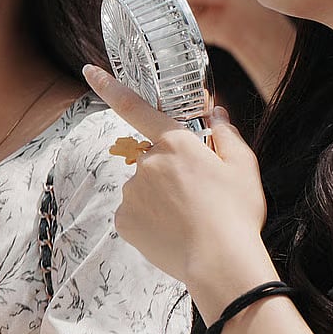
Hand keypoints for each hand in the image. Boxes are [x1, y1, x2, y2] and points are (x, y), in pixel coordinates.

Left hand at [83, 64, 267, 292]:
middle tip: (198, 196)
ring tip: (189, 219)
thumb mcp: (244, 167)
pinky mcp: (124, 220)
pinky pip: (135, 213)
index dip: (110, 86)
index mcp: (175, 142)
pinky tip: (172, 232)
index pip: (135, 107)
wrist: (220, 263)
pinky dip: (150, 220)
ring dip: (160, 197)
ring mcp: (132, 192)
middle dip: (171, 171)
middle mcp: (147, 162)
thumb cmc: (237, 214)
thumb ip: (227, 135)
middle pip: (154, 159)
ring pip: (144, 188)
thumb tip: (216, 115)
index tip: (89, 70)